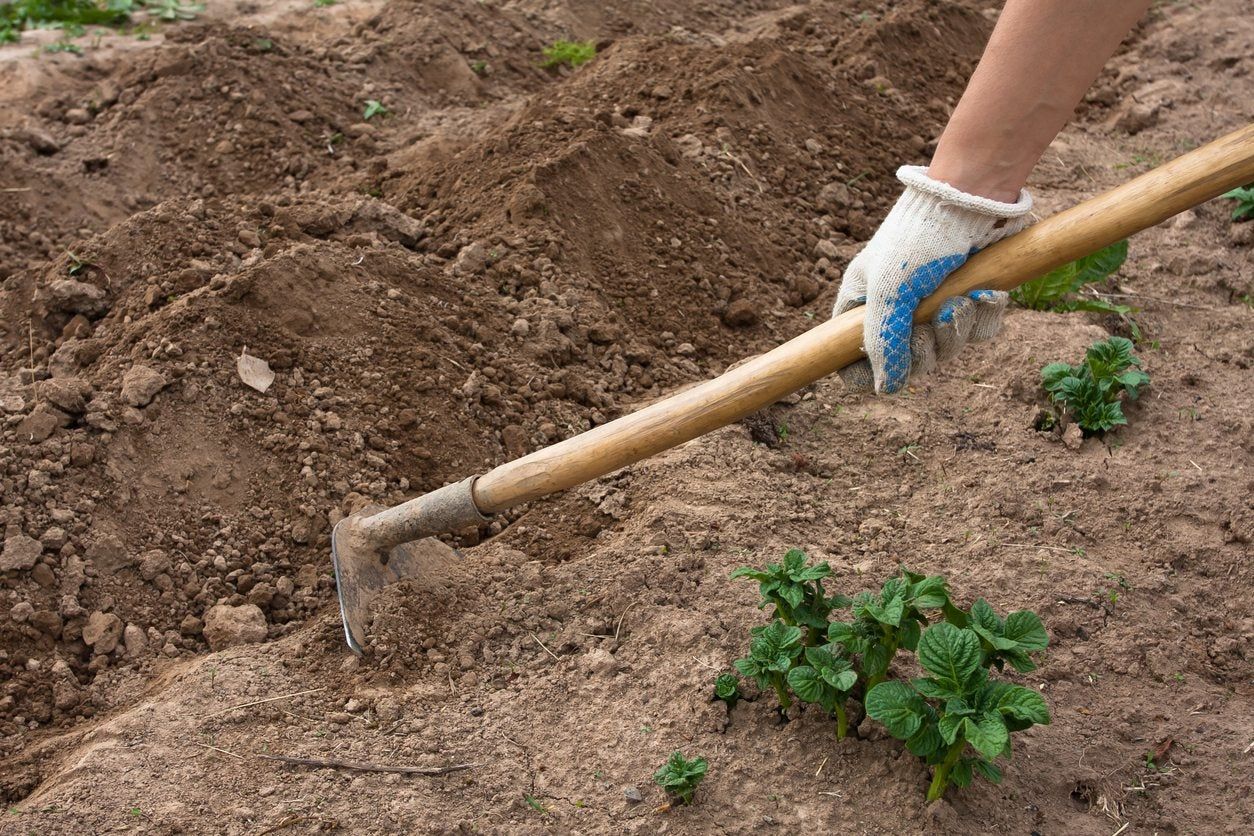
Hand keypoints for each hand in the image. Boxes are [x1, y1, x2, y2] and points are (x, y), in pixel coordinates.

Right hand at [832, 166, 1032, 393]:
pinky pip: (977, 332)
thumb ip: (882, 343)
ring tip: (962, 301)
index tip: (886, 367)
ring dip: (957, 331)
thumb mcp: (889, 293)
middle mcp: (896, 308)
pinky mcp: (970, 298)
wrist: (972, 197)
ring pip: (945, 349)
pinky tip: (986, 294)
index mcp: (863, 304)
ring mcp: (935, 305)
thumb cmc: (919, 239)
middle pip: (905, 361)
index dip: (865, 371)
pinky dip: (984, 317)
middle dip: (924, 349)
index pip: (850, 357)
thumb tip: (884, 388)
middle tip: (931, 324)